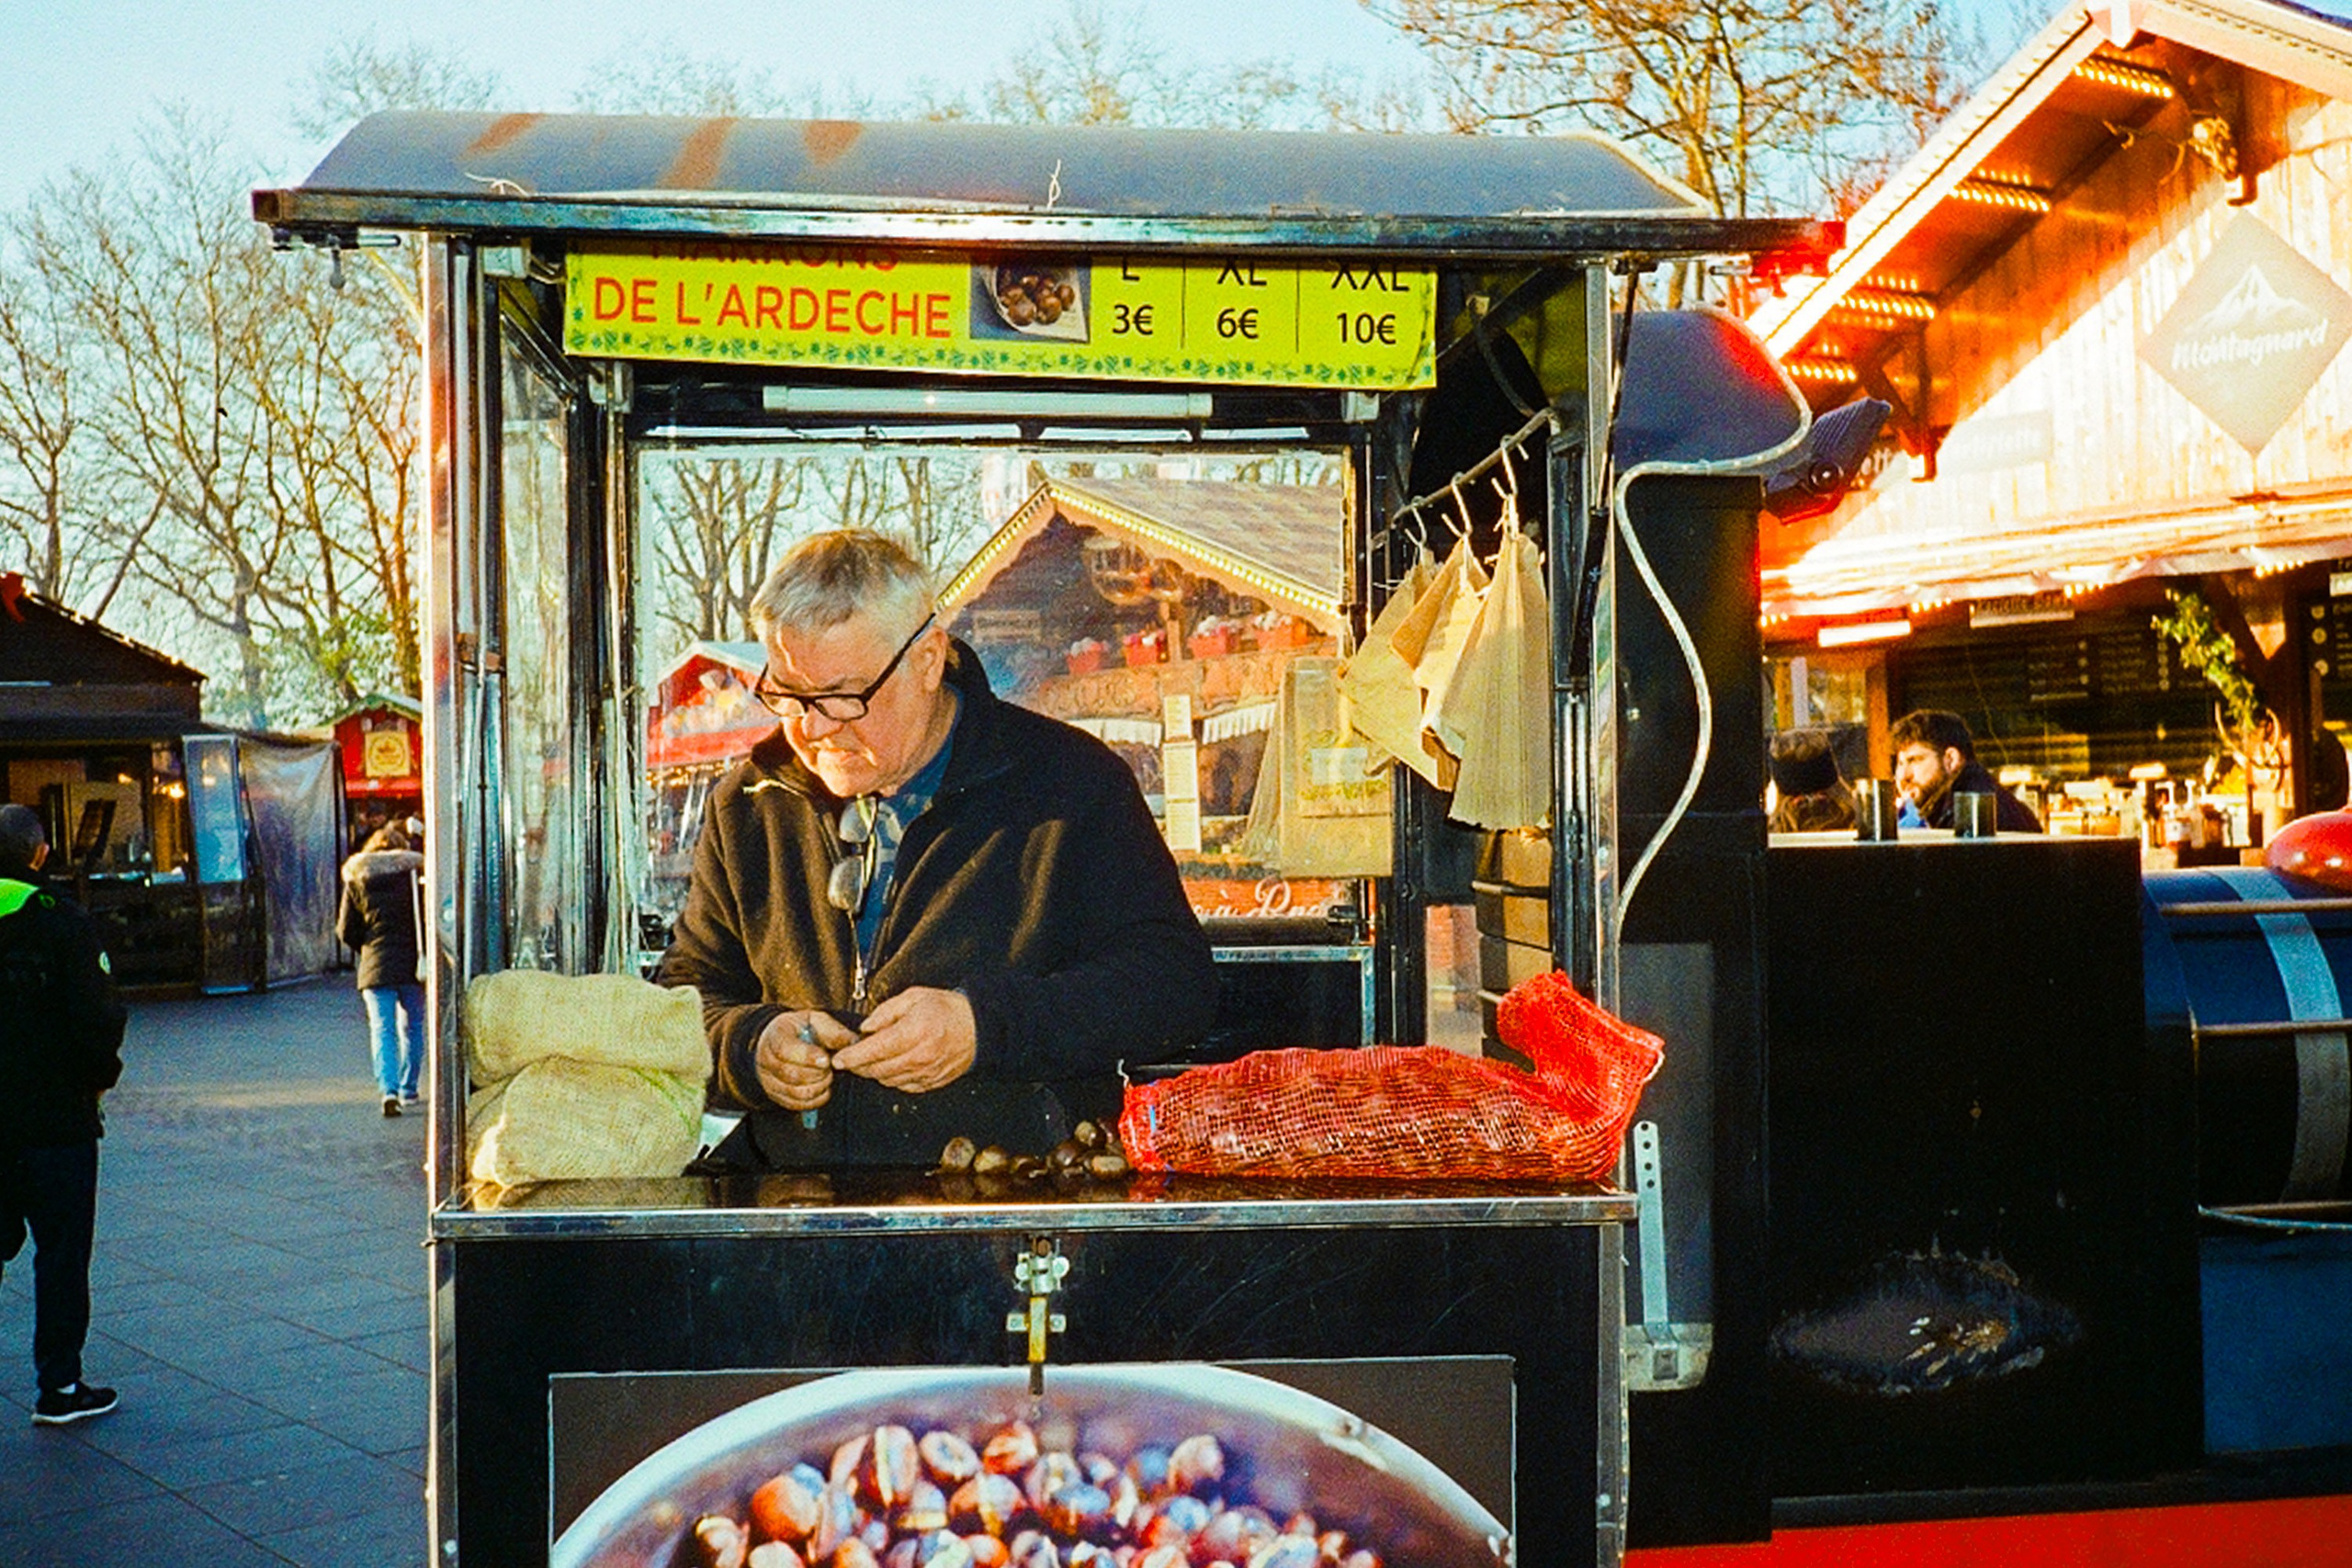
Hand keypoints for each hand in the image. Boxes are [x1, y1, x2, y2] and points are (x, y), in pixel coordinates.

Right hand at [753, 1009, 856, 1110]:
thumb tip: (855, 1044)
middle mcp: (766, 1058)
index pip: (786, 1049)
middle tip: (830, 1068)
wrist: (783, 1040)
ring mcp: (768, 1078)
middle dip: (818, 1074)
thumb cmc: (803, 1029)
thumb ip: (835, 1033)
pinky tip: (823, 1089)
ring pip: (794, 1092)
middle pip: (791, 1074)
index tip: (826, 1060)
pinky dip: (815, 1100)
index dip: (807, 1056)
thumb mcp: (818, 1022)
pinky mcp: (775, 1094)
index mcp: (776, 1035)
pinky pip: (795, 1104)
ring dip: (818, 1087)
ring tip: (827, 1076)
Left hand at [831, 987, 975, 1093]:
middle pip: (877, 1069)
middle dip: (858, 1066)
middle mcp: (920, 1056)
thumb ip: (886, 1011)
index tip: (839, 1058)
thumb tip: (866, 1029)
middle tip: (850, 1058)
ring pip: (888, 1080)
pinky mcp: (933, 1083)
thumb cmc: (947, 1008)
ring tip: (871, 1059)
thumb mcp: (915, 997)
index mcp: (914, 1032)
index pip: (874, 1050)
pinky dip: (891, 1079)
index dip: (852, 1057)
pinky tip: (891, 1066)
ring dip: (874, 1072)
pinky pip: (903, 1086)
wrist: (980, 1027)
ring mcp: (927, 1073)